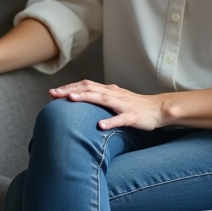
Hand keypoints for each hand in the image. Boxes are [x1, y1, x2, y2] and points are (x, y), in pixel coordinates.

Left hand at [49, 80, 165, 130]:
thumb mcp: (114, 100)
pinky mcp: (133, 116)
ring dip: (85, 98)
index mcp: (109, 90)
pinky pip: (121, 118)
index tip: (52, 92)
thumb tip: (80, 100)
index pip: (85, 85)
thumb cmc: (134, 106)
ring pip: (102, 99)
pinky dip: (110, 121)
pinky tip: (100, 125)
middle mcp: (114, 94)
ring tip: (69, 100)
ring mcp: (123, 105)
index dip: (69, 87)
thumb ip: (99, 98)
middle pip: (89, 88)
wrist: (158, 109)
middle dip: (70, 91)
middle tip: (53, 94)